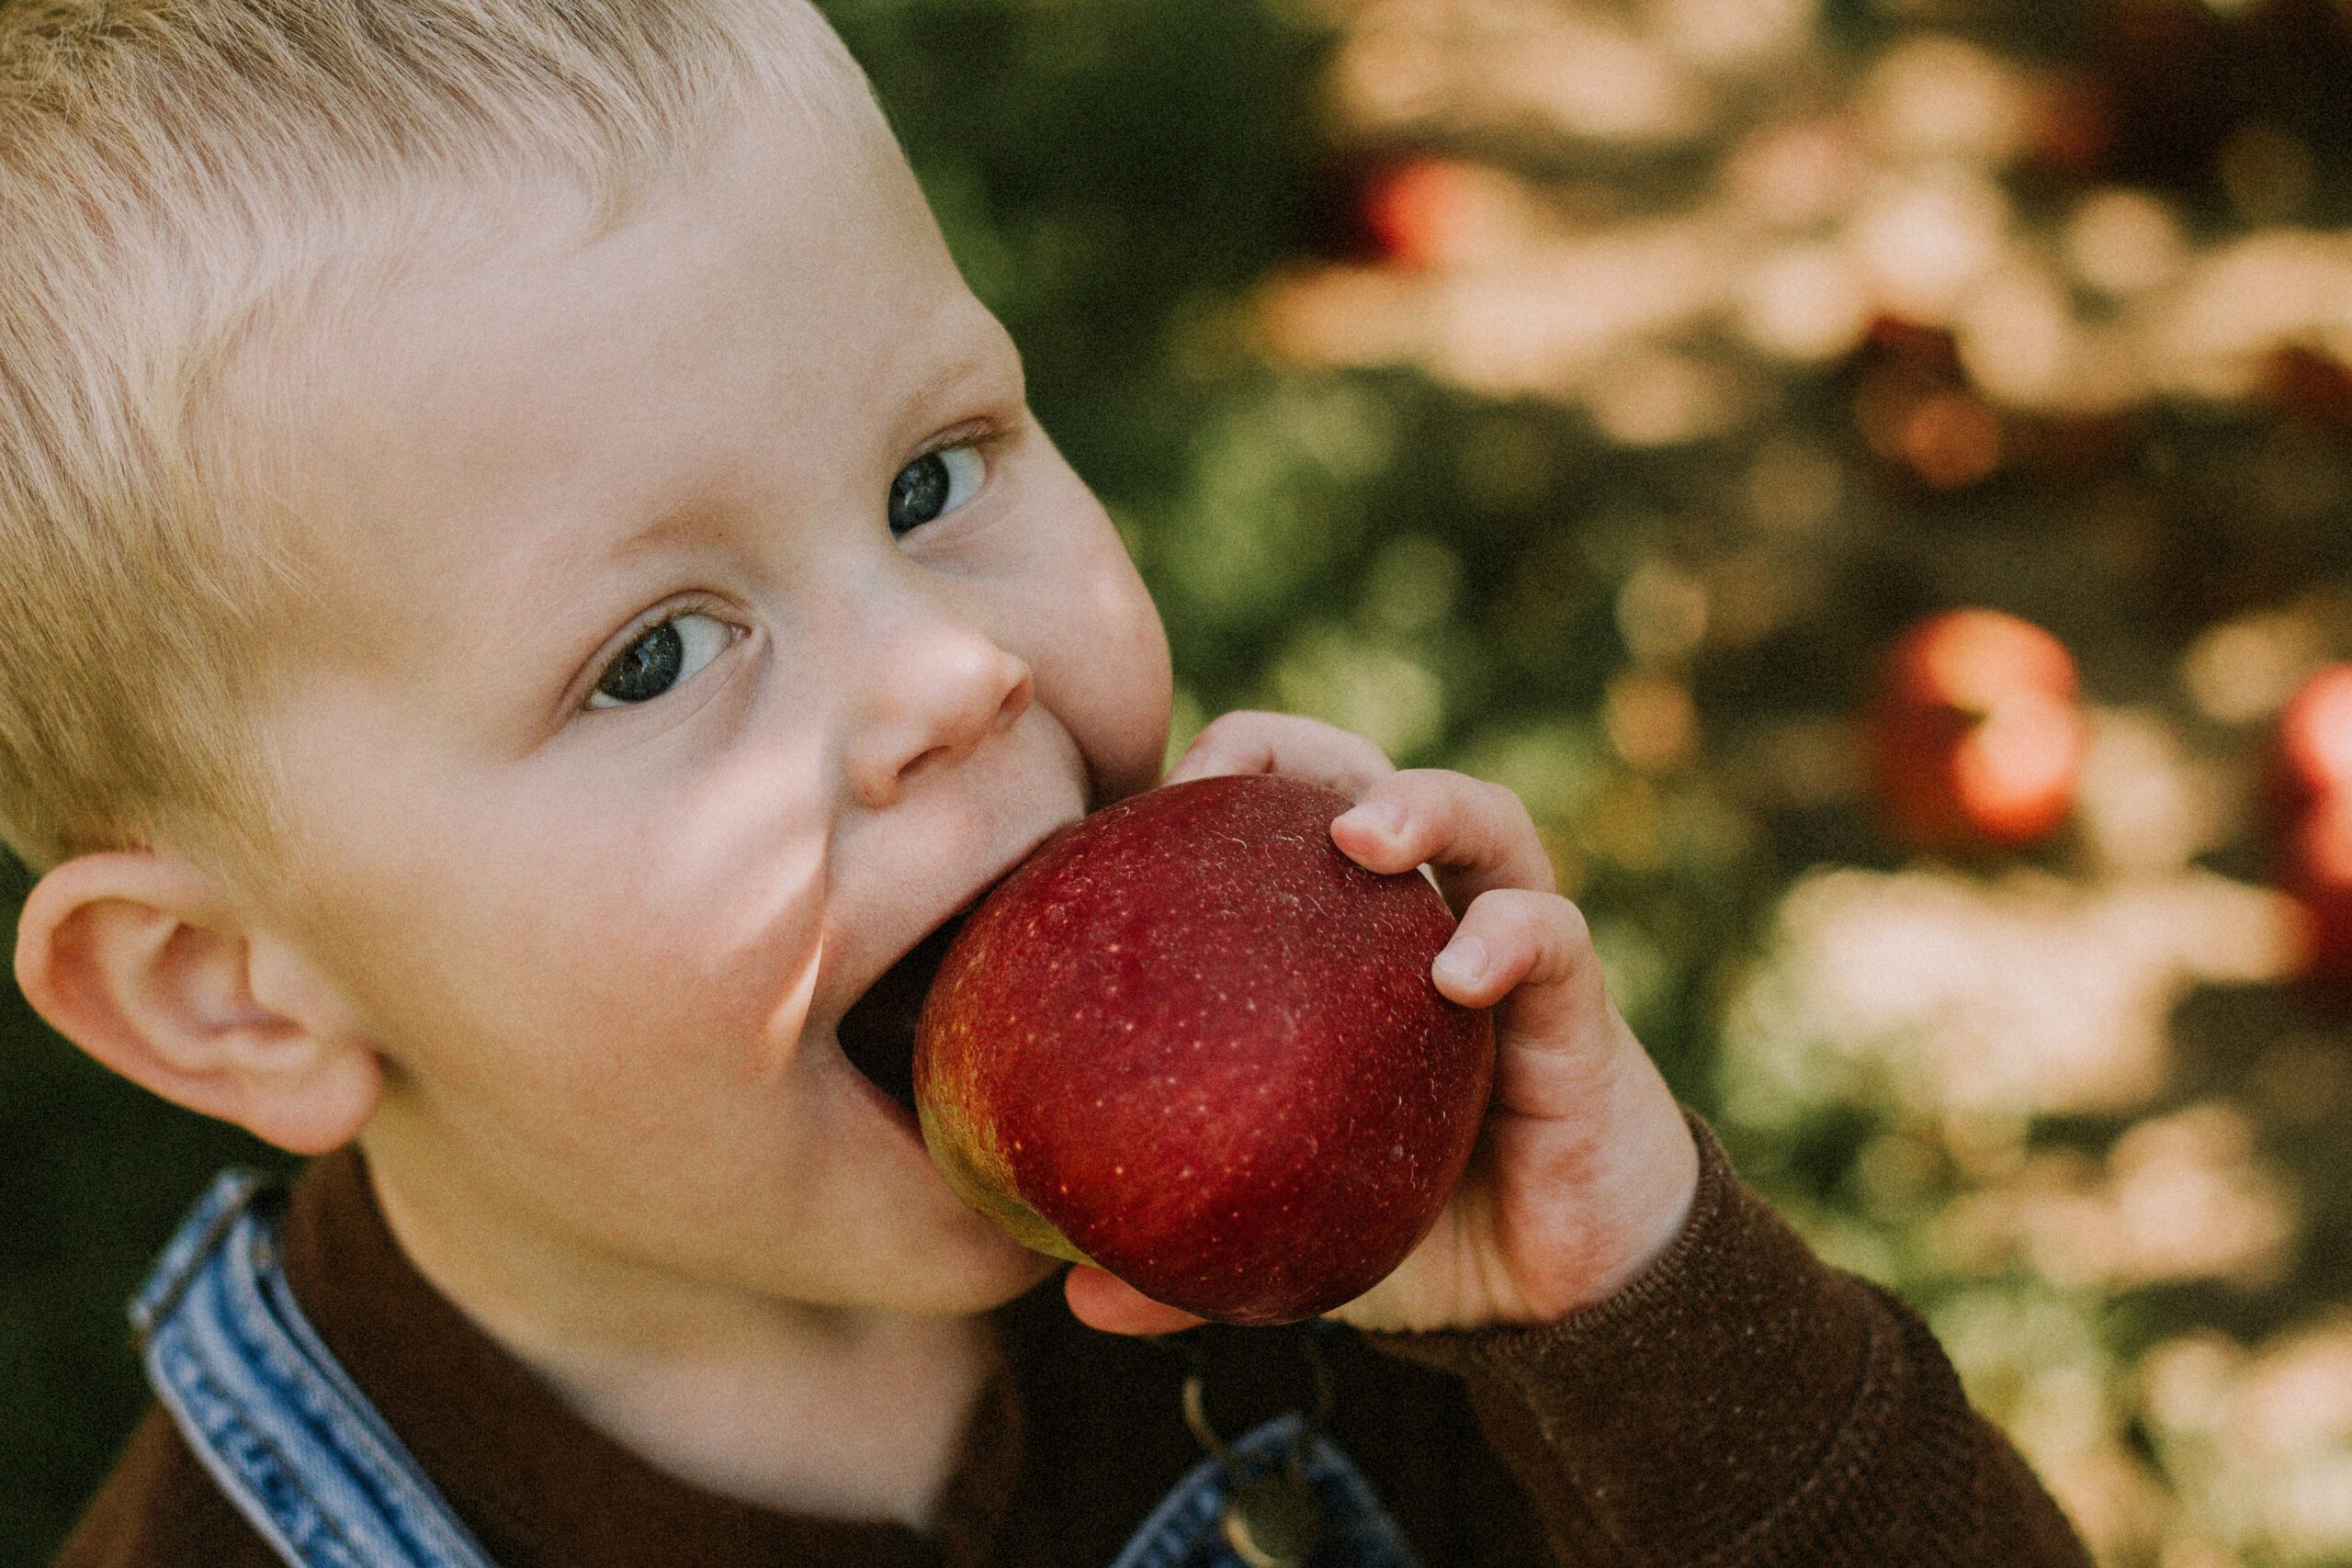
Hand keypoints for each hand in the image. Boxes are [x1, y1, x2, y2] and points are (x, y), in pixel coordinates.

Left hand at [1065, 711, 1699, 1336]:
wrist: (1556, 1289)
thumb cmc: (1411, 1219)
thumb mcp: (1286, 1231)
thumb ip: (1189, 1261)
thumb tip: (1078, 1302)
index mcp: (1339, 945)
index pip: (1276, 817)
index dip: (1212, 785)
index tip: (1139, 800)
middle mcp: (1422, 920)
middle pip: (1366, 778)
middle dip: (1302, 753)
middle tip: (1233, 773)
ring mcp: (1508, 949)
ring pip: (1488, 821)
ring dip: (1427, 804)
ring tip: (1366, 835)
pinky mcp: (1577, 1007)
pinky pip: (1555, 941)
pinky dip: (1512, 937)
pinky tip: (1460, 974)